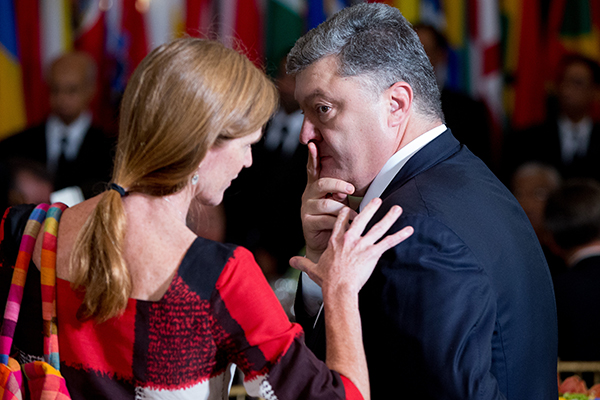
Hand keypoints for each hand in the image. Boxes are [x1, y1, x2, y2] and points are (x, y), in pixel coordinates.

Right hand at [291, 198, 413, 293]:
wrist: (338, 288)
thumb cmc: (327, 279)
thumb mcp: (312, 268)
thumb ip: (303, 262)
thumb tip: (292, 260)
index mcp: (335, 240)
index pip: (341, 221)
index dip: (346, 213)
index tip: (350, 207)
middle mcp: (350, 238)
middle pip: (362, 218)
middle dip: (371, 207)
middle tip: (378, 199)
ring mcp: (362, 245)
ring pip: (378, 227)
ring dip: (389, 217)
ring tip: (397, 208)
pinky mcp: (372, 253)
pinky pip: (389, 242)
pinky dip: (400, 236)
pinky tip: (409, 230)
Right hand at [301, 142, 356, 261]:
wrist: (327, 246)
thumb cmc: (336, 221)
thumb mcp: (341, 202)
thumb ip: (345, 192)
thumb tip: (360, 180)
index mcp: (316, 187)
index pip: (313, 169)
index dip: (312, 157)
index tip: (312, 144)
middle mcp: (309, 195)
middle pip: (321, 183)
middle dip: (337, 185)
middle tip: (351, 189)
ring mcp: (307, 208)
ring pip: (326, 203)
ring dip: (343, 209)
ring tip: (355, 215)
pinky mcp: (307, 222)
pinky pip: (325, 219)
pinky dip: (339, 222)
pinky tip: (347, 225)